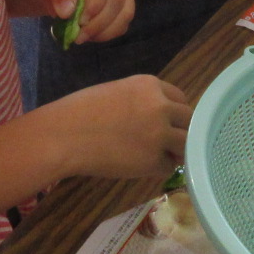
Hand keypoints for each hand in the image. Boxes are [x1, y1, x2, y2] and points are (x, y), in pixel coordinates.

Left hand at [22, 0, 134, 43]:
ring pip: (125, 11)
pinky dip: (108, 33)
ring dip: (104, 29)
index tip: (79, 20)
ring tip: (82, 37)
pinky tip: (90, 35)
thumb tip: (68, 12)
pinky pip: (124, 21)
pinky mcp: (124, 1)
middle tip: (78, 36)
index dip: (96, 1)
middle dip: (99, 21)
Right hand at [35, 75, 189, 180]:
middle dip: (178, 131)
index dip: (173, 113)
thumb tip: (161, 117)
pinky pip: (168, 166)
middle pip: (188, 120)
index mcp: (150, 85)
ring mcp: (160, 134)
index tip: (165, 123)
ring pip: (186, 144)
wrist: (64, 135)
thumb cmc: (81, 111)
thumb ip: (143, 101)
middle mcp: (161, 106)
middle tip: (162, 142)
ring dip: (174, 151)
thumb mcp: (118, 92)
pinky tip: (138, 165)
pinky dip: (158, 168)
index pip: (180, 99)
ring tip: (153, 155)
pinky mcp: (153, 160)